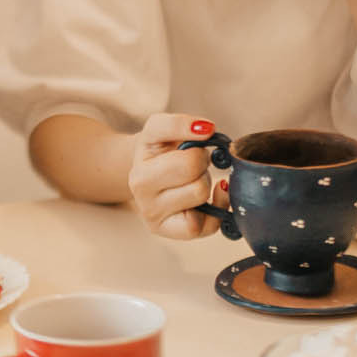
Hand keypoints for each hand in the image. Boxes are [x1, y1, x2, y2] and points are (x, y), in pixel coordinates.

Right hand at [127, 113, 228, 240]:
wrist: (145, 172)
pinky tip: (208, 198)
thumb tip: (206, 129)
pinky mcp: (173, 233)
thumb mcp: (158, 129)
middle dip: (203, 169)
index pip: (190, 163)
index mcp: (140, 175)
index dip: (200, 150)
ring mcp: (157, 219)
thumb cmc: (157, 151)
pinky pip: (208, 225)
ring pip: (202, 201)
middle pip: (199, 185)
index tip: (194, 145)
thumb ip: (178, 123)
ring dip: (205, 186)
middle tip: (193, 164)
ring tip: (192, 180)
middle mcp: (144, 202)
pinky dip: (216, 208)